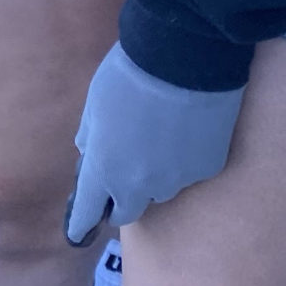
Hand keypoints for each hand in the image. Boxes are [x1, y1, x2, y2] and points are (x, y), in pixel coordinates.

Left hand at [66, 43, 243, 242]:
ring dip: (155, 176)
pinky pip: (190, 171)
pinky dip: (185, 158)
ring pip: (161, 190)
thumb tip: (92, 153)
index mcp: (104, 168)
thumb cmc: (129, 72)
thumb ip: (91, 136)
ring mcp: (176, 180)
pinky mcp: (206, 169)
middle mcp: (139, 185)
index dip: (82, 221)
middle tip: (124, 174)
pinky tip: (187, 127)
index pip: (88, 211)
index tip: (78, 230)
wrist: (184, 55)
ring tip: (161, 136)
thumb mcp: (94, 102)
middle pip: (127, 212)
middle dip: (121, 200)